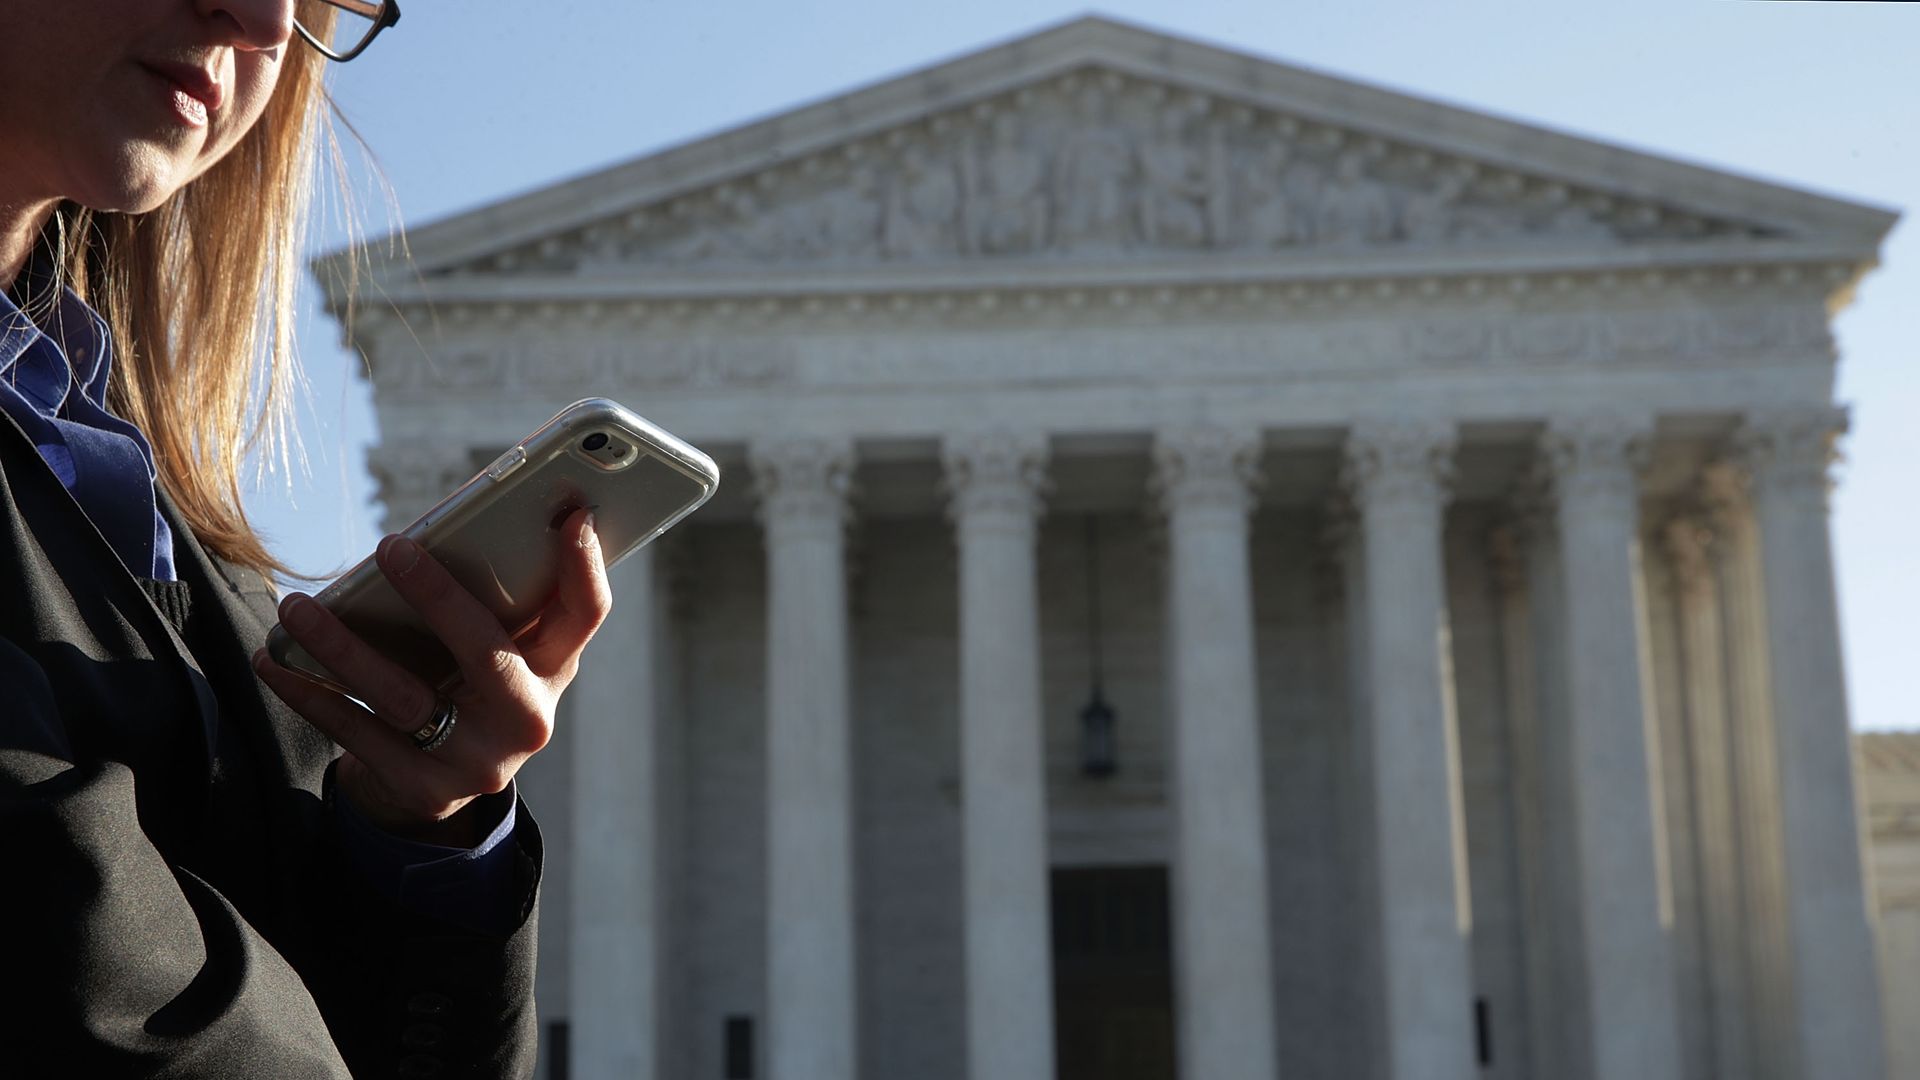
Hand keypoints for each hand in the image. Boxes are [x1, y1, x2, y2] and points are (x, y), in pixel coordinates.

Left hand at [252, 507, 611, 844]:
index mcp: (554, 670)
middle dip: (439, 597)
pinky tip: (274, 662)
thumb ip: (491, 601)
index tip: (570, 514)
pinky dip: (310, 693)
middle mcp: (527, 718)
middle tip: (391, 548)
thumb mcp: (498, 650)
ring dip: (343, 647)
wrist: (439, 780)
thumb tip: (441, 530)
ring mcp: (476, 760)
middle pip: (488, 652)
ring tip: (297, 609)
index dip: (584, 565)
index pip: (586, 613)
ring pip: (403, 696)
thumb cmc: (464, 683)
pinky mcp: (422, 788)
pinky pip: (355, 733)